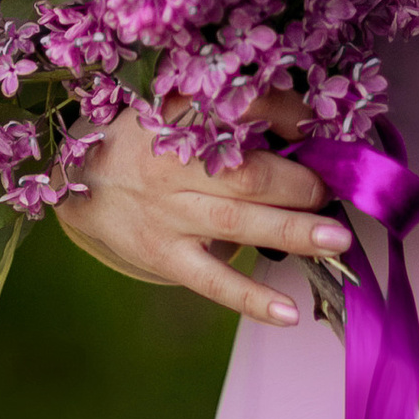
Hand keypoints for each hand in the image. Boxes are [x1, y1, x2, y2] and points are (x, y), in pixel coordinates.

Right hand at [54, 89, 349, 325]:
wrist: (81, 183)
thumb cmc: (145, 138)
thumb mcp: (173, 106)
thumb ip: (226, 110)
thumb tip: (303, 126)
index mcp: (178, 116)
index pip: (241, 107)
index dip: (286, 114)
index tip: (317, 125)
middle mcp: (173, 164)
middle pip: (247, 173)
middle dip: (301, 182)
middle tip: (336, 189)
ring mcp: (168, 214)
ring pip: (238, 222)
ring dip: (293, 231)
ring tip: (337, 240)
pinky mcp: (164, 256)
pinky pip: (212, 280)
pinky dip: (251, 298)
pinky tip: (288, 312)